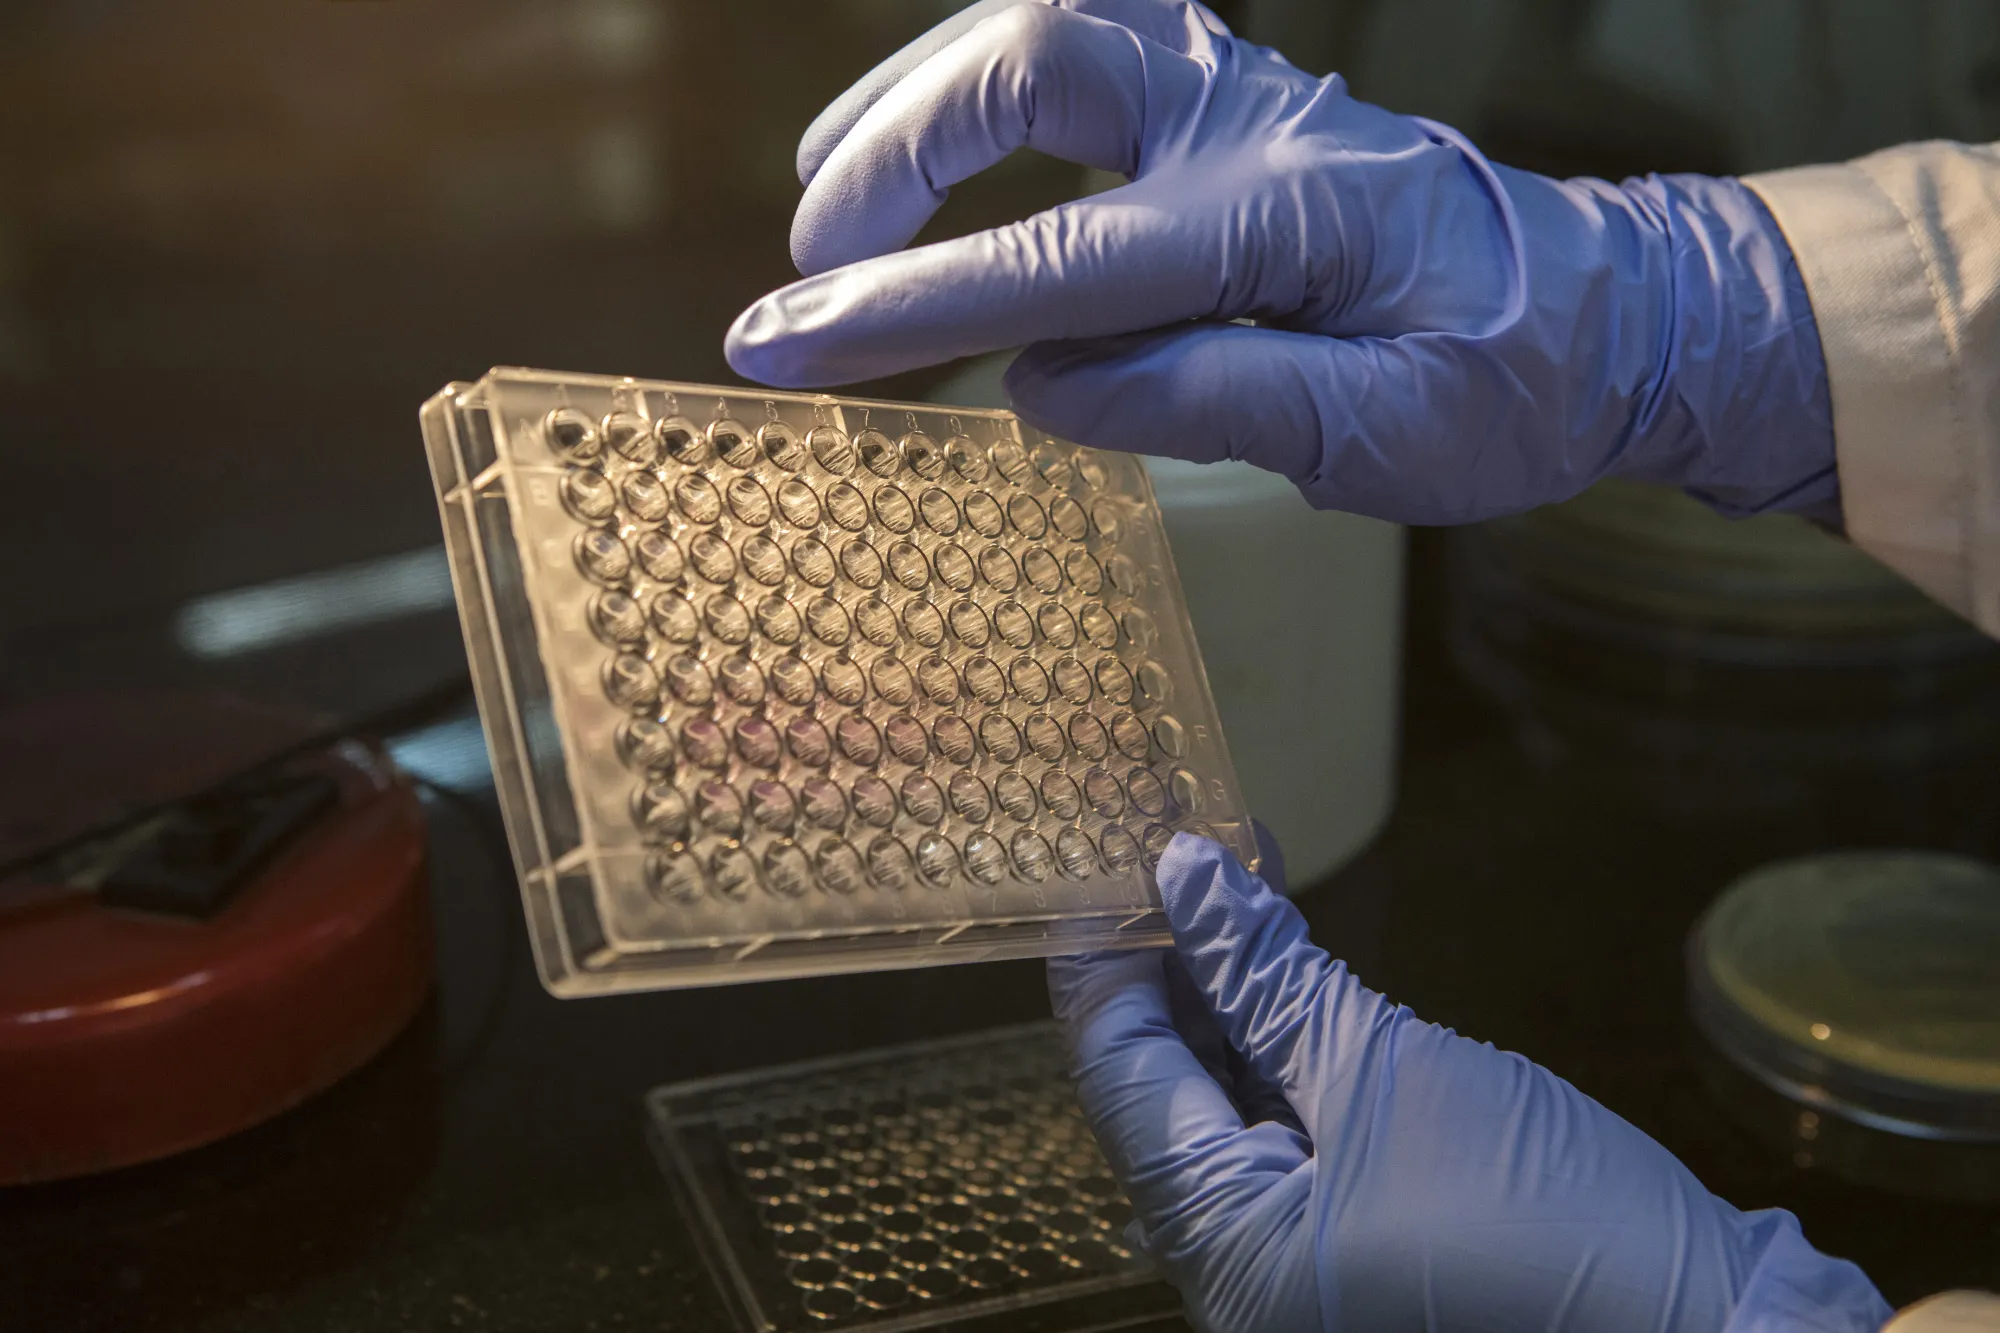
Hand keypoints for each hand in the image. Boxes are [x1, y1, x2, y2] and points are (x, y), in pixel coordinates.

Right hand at [726, 0, 1836, 524]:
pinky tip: (935, 135)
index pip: (1062, 260)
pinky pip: (1087, 29)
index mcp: (1291, 217)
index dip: (907, 304)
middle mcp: (1256, 120)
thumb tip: (1039, 389)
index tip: (781, 341)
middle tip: (812, 259)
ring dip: (919, 94)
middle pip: (1038, 55)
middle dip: (895, 149)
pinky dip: (982, 74)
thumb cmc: (1509, 387)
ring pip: (1048, 16)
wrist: (1607, 312)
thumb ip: (1214, 403)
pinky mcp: (1232, 88)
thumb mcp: (1387, 439)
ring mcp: (1244, 85)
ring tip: (831, 194)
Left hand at [1047, 829, 1892, 1331]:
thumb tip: (1186, 871)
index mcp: (1219, 1251)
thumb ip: (1269, 978)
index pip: (1120, 1075)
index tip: (1107, 847)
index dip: (1108, 951)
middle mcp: (1235, 1272)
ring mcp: (1294, 1264)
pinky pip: (1285, 1129)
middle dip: (1171, 957)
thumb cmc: (1547, 1223)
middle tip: (1182, 838)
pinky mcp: (1353, 1242)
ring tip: (1232, 869)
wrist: (1711, 1327)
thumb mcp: (1392, 1076)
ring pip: (1225, 1101)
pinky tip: (1284, 955)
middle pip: (1165, 1087)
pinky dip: (1281, 1042)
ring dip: (1227, 988)